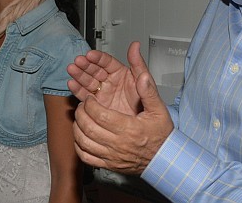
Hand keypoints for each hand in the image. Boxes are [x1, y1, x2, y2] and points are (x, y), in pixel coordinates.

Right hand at [67, 42, 149, 114]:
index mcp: (122, 74)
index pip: (107, 62)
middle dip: (85, 65)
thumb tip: (136, 46)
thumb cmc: (150, 106)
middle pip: (95, 70)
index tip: (90, 55)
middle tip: (77, 61)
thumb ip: (139, 65)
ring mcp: (102, 93)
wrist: (146, 131)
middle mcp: (110, 82)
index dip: (98, 58)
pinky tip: (71, 84)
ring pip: (88, 81)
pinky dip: (77, 90)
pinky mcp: (96, 105)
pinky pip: (85, 96)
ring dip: (79, 75)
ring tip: (71, 70)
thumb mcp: (147, 83)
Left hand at [71, 58, 173, 174]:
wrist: (164, 160)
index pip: (100, 115)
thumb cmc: (161, 134)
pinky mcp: (108, 165)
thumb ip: (149, 92)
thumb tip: (143, 76)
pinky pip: (86, 157)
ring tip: (80, 118)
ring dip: (77, 128)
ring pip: (84, 143)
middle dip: (81, 113)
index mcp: (129, 129)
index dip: (90, 104)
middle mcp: (118, 144)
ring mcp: (112, 157)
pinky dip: (79, 146)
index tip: (89, 98)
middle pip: (89, 128)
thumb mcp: (159, 110)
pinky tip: (81, 136)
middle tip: (82, 106)